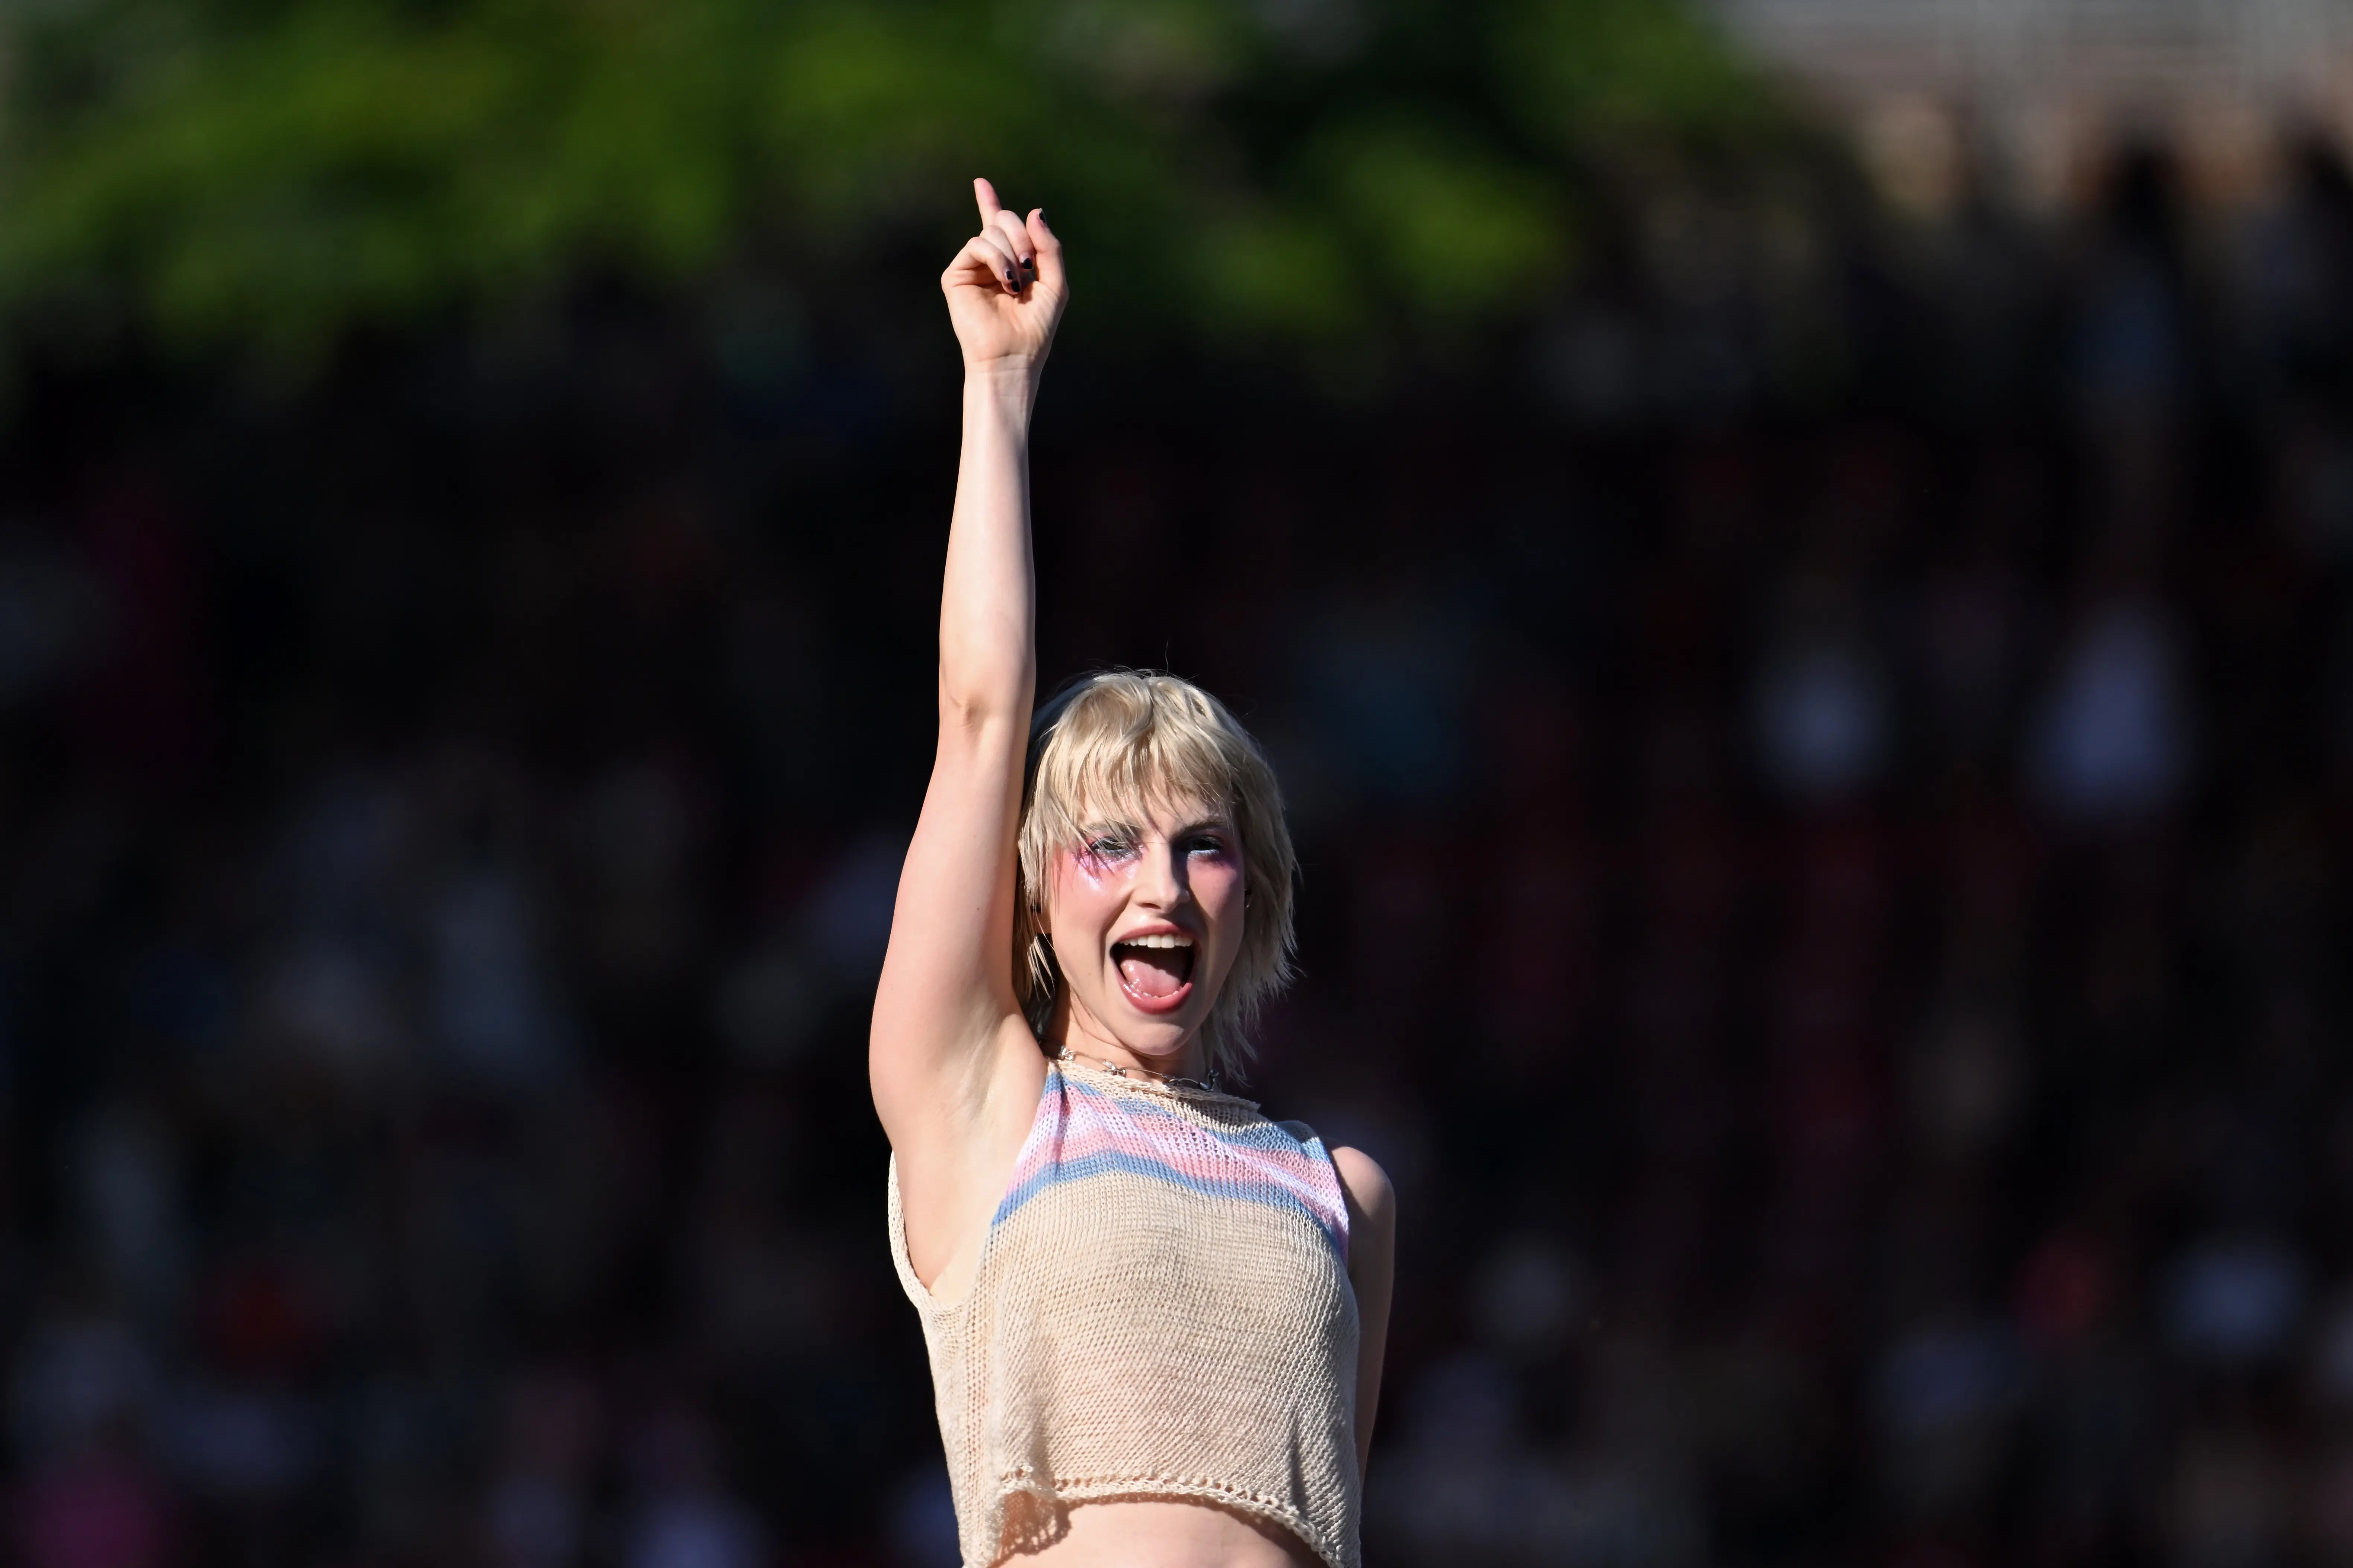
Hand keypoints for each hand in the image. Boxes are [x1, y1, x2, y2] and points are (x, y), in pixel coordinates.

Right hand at [942, 178, 1066, 371]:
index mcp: (1011, 263)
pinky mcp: (957, 276)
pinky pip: (977, 244)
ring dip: (1012, 252)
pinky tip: (1006, 281)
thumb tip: (1034, 211)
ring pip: (991, 231)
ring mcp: (972, 268)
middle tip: (1030, 265)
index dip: (989, 203)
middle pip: (1002, 221)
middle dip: (1021, 236)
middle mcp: (989, 263)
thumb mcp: (1055, 283)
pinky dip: (997, 258)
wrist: (1013, 356)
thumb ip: (1049, 246)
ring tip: (1017, 283)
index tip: (980, 182)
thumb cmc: (1035, 328)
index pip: (999, 227)